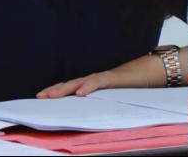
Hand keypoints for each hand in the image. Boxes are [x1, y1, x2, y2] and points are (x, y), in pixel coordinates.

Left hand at [37, 53, 170, 97]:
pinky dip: (88, 86)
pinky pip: (98, 82)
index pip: (69, 88)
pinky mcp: (112, 78)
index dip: (56, 91)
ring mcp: (102, 77)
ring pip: (79, 82)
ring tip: (52, 96)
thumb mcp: (110, 97)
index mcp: (91, 85)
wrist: (146, 73)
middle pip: (70, 84)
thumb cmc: (128, 87)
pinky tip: (80, 93)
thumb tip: (86, 114)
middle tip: (40, 97)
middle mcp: (93, 80)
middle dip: (54, 90)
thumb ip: (98, 103)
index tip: (41, 98)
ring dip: (65, 89)